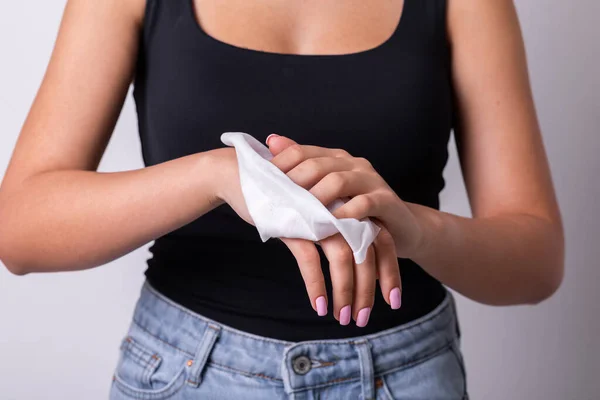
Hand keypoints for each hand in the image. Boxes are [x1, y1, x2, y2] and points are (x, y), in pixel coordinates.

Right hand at [213, 144, 400, 326]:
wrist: (243, 175)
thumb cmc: (283, 196)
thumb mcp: (317, 212)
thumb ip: (337, 230)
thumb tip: (353, 263)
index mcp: (350, 205)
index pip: (382, 240)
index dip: (390, 271)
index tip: (392, 300)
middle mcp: (340, 209)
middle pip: (368, 254)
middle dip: (369, 291)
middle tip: (365, 318)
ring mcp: (319, 215)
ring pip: (343, 260)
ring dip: (345, 294)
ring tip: (343, 318)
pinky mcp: (295, 223)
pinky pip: (311, 261)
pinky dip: (317, 286)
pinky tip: (319, 306)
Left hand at [267, 134, 424, 258]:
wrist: (402, 228)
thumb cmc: (357, 213)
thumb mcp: (327, 195)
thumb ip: (302, 170)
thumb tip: (271, 141)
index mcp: (335, 158)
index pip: (300, 152)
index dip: (279, 166)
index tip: (260, 184)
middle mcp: (353, 164)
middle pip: (316, 165)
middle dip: (294, 183)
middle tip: (277, 202)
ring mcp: (371, 180)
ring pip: (338, 180)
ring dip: (317, 198)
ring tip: (302, 214)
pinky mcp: (386, 200)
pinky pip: (364, 202)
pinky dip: (346, 212)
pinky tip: (332, 223)